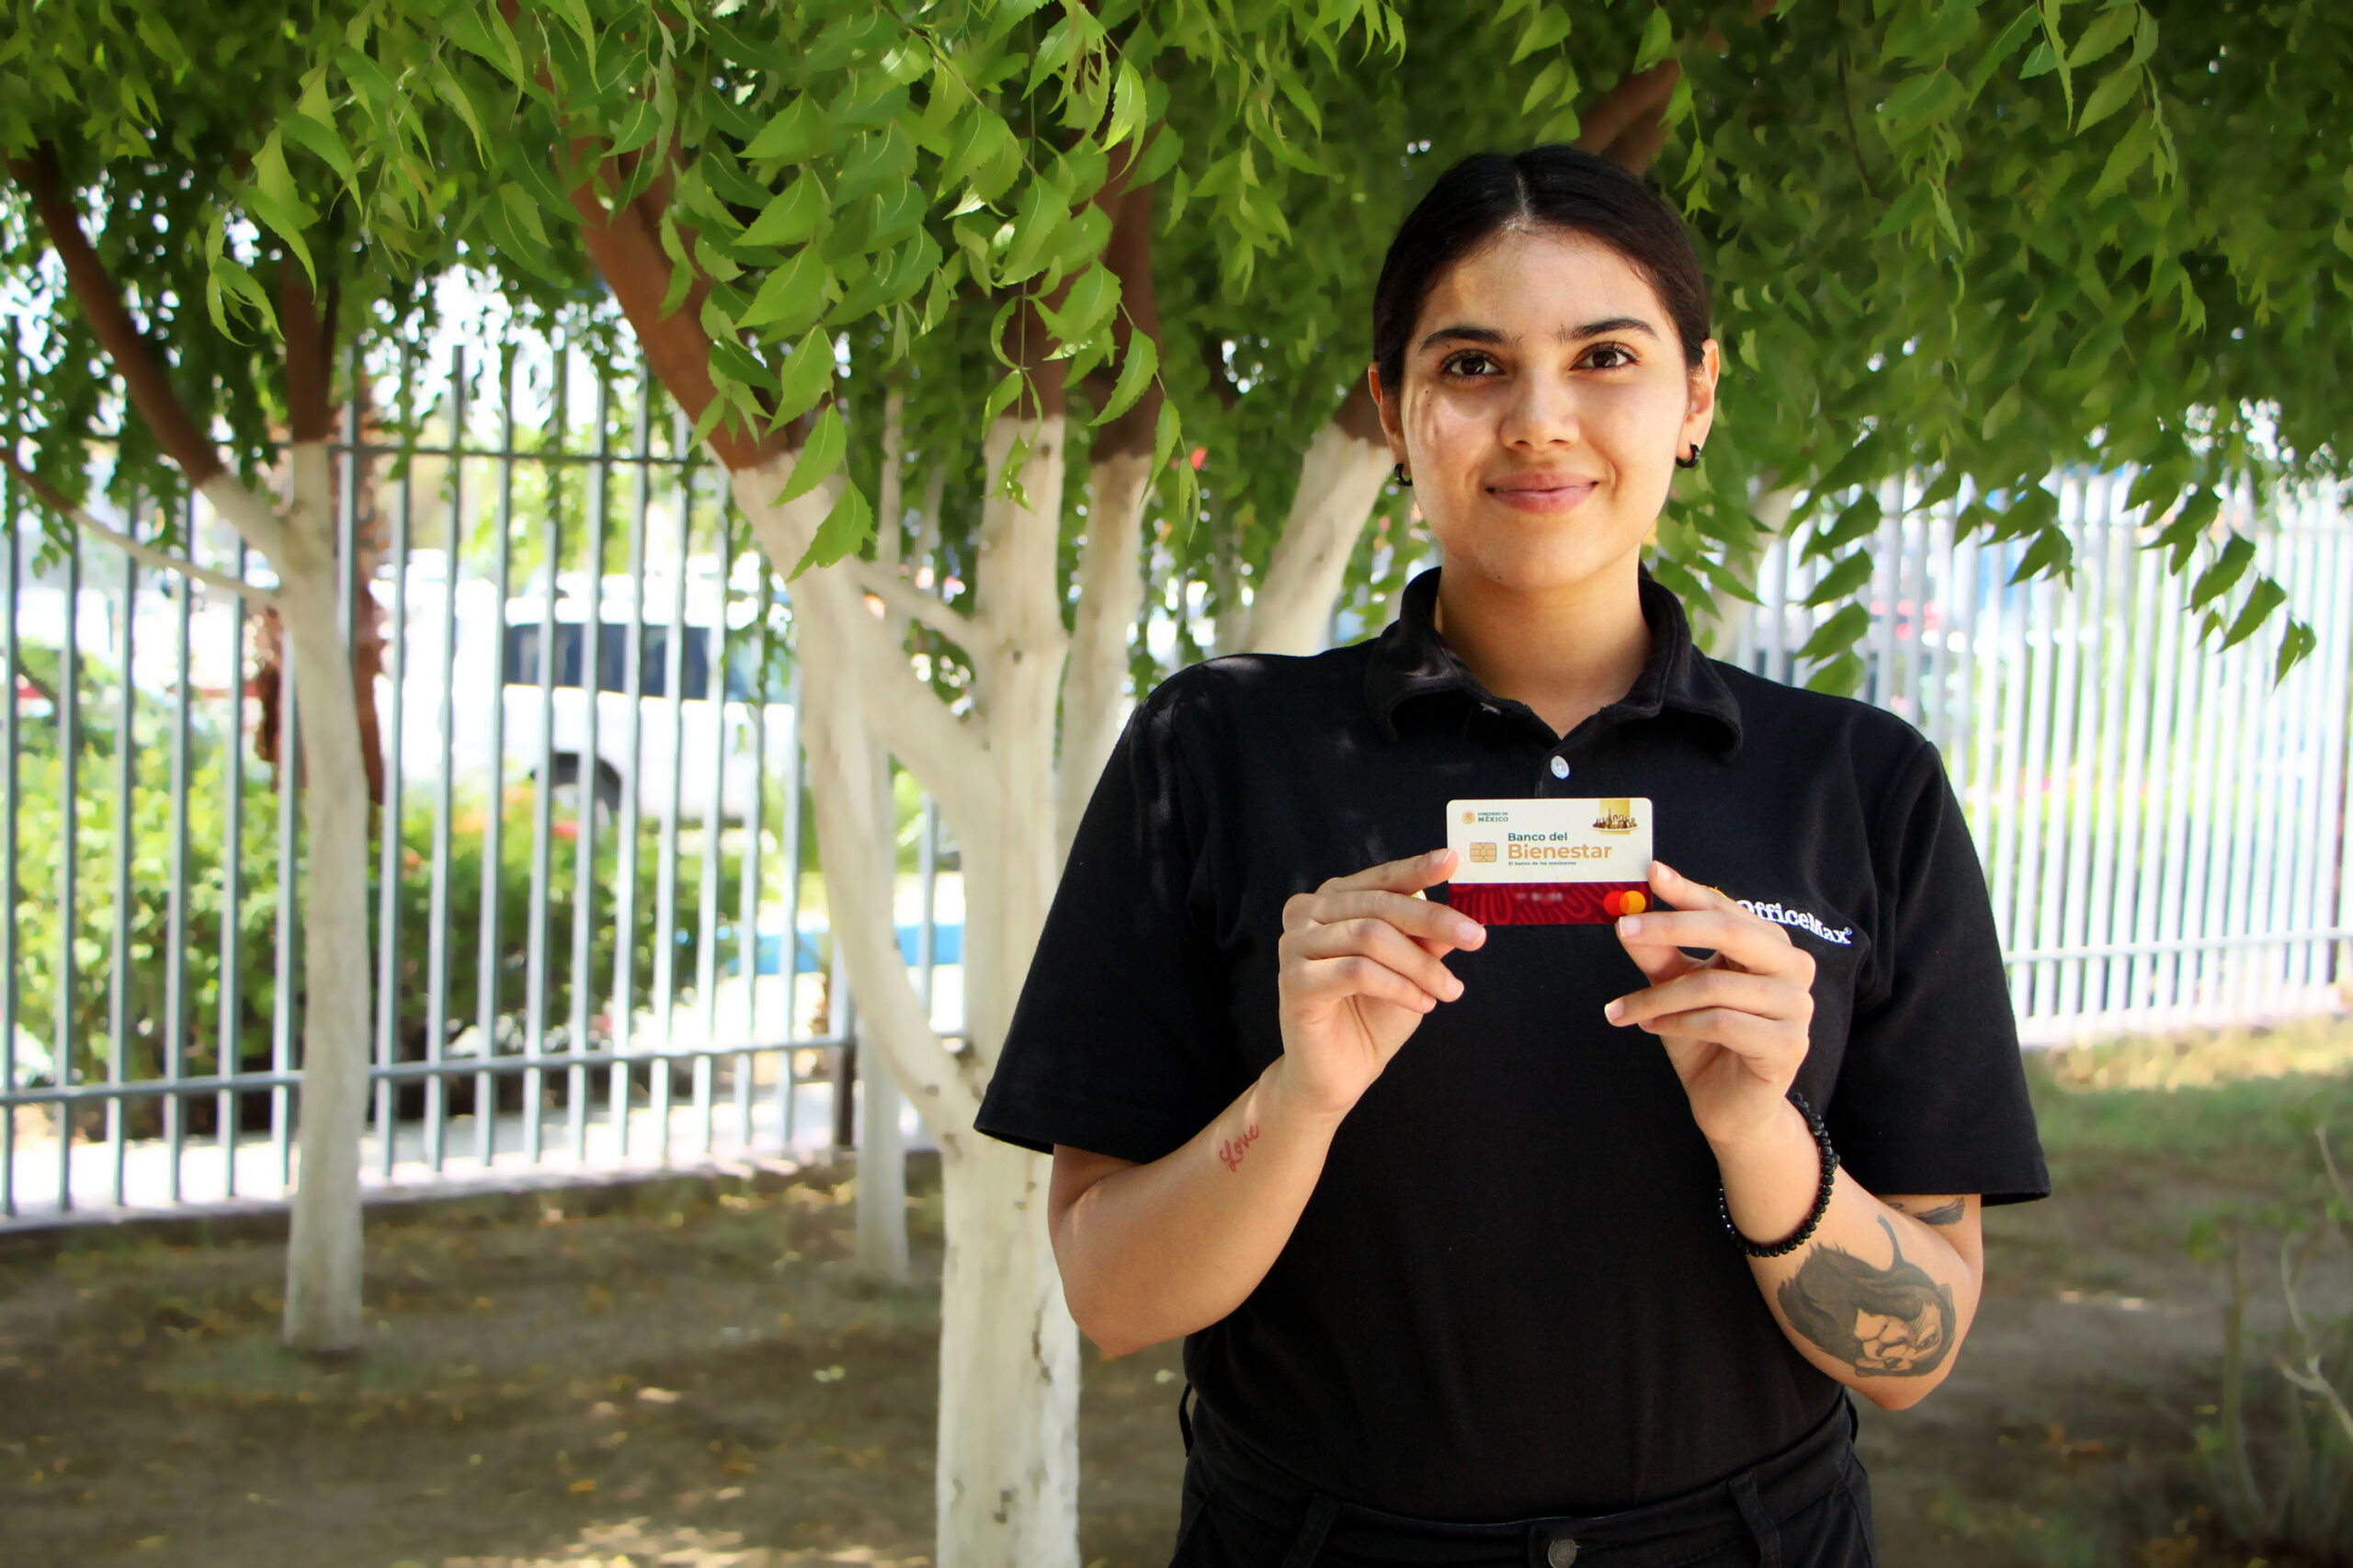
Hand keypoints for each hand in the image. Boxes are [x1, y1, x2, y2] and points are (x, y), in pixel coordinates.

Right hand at [1275, 849, 1485, 1120]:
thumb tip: (1463, 910)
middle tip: (1477, 938)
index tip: (1453, 859)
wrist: (1337, 1074)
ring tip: (1449, 990)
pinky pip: (1357, 972)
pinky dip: (1399, 986)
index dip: (1417, 868)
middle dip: (1435, 921)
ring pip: (1371, 937)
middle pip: (1380, 906)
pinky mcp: (1294, 981)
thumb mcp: (1410, 969)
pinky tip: (1422, 1004)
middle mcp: (1307, 914)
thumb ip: (1426, 938)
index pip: (1381, 879)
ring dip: (1420, 965)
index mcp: (1333, 901)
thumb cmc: (1372, 1015)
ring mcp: (1294, 945)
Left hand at [1604, 861, 1815, 1150]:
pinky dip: (1677, 1023)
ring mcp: (1797, 1007)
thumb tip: (1626, 918)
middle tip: (1623, 928)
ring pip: (1714, 985)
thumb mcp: (1674, 989)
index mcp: (1769, 946)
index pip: (1726, 908)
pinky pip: (1721, 1022)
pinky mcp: (1788, 1045)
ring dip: (1657, 996)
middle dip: (1670, 927)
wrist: (1729, 1106)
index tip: (1650, 873)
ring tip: (1623, 1009)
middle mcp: (1793, 968)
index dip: (1688, 891)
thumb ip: (1658, 953)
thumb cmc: (1705, 1039)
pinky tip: (1652, 1029)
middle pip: (1731, 932)